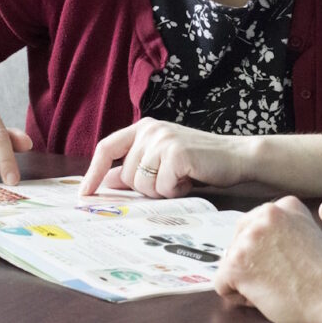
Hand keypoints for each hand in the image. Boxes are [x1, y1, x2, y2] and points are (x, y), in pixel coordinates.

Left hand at [79, 118, 254, 197]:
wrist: (236, 156)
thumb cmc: (199, 161)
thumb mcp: (161, 161)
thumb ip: (134, 167)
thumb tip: (105, 182)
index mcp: (143, 128)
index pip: (106, 148)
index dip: (93, 173)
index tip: (85, 194)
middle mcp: (150, 130)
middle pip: (126, 176)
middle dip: (146, 188)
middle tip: (171, 180)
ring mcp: (163, 140)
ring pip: (142, 185)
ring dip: (162, 190)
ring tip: (182, 178)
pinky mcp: (177, 153)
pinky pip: (162, 187)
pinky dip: (176, 191)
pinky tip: (191, 179)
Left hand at [214, 196, 321, 322]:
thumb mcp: (309, 235)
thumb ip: (284, 229)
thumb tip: (261, 242)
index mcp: (285, 206)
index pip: (256, 225)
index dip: (265, 250)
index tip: (282, 261)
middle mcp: (265, 214)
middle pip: (238, 240)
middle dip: (251, 261)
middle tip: (277, 276)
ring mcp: (249, 237)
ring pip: (230, 262)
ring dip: (247, 279)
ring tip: (275, 285)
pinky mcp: (236, 262)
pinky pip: (221, 284)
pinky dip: (238, 296)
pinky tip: (264, 295)